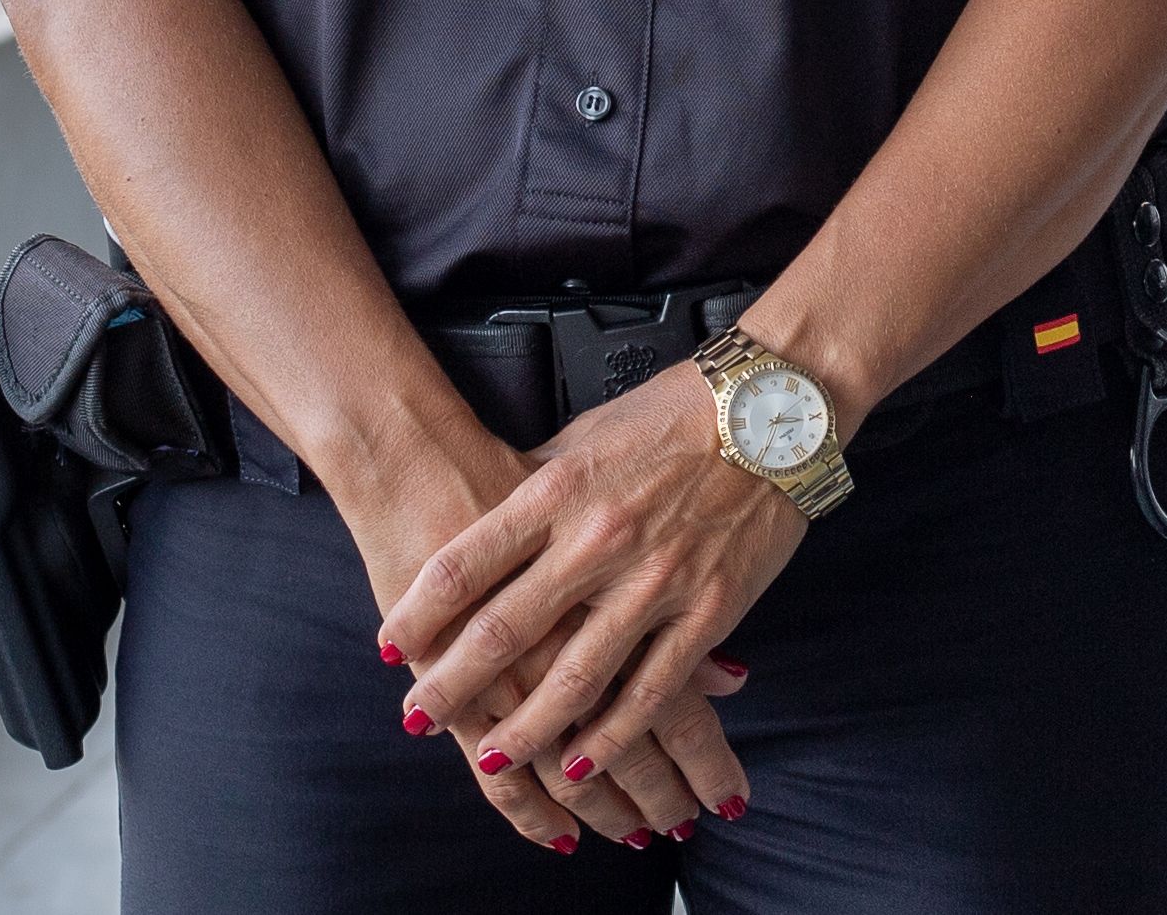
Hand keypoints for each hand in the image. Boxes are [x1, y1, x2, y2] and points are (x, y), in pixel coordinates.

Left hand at [341, 421, 732, 851]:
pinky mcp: (711, 611)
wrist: (775, 406)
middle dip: (451, 685)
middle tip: (415, 718)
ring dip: (525, 729)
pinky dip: (612, 734)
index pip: (466, 564)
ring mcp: (657, 581)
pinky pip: (652, 690)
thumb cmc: (674, 413)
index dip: (419, 612)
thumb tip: (481, 530)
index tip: (390, 645)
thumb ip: (536, 489)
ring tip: (489, 756)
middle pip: (505, 630)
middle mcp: (600, 541)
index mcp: (559, 492)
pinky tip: (581, 761)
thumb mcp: (586, 436)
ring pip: (575, 677)